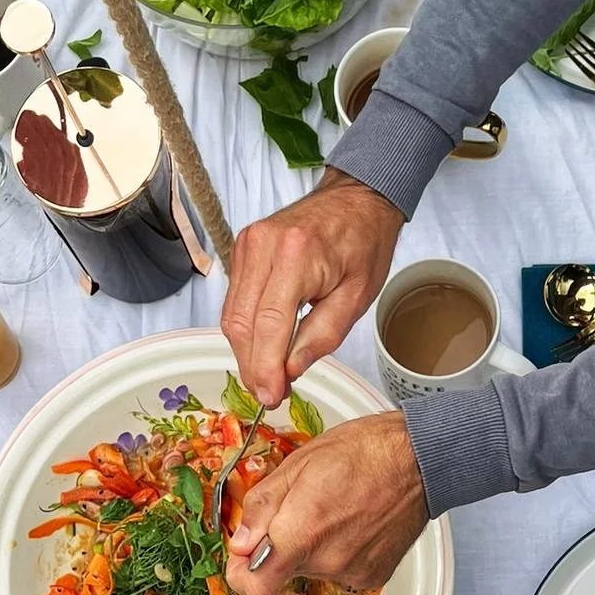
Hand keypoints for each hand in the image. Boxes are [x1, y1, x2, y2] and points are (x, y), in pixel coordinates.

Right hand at [221, 170, 403, 407]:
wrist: (356, 199)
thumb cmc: (363, 241)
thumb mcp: (356, 297)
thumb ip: (322, 336)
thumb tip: (289, 370)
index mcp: (297, 254)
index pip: (269, 324)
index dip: (265, 367)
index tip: (271, 396)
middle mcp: (263, 246)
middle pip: (242, 323)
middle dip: (253, 366)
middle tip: (271, 393)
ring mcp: (248, 245)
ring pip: (231, 316)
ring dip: (247, 352)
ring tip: (269, 375)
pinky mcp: (242, 249)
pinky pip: (235, 301)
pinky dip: (246, 330)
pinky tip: (264, 347)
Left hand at [224, 409, 426, 594]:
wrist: (420, 459)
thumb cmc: (362, 451)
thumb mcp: (297, 464)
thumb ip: (262, 508)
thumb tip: (241, 542)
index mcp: (301, 533)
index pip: (255, 586)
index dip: (241, 573)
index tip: (243, 556)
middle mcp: (327, 561)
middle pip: (284, 570)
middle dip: (281, 545)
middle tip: (300, 509)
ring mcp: (352, 572)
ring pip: (312, 569)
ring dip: (312, 546)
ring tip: (334, 509)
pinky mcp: (374, 576)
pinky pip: (340, 571)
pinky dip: (339, 551)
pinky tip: (353, 522)